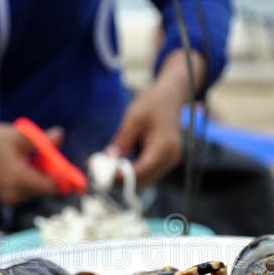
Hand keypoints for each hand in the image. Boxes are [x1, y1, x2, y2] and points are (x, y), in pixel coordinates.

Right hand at [0, 108, 60, 205]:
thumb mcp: (20, 136)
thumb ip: (41, 139)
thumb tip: (60, 135)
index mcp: (17, 178)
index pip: (49, 187)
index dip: (64, 181)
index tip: (76, 178)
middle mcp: (13, 193)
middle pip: (45, 190)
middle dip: (53, 176)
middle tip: (52, 161)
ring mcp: (9, 198)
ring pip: (38, 192)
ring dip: (42, 178)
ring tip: (31, 160)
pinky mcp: (7, 199)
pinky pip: (29, 193)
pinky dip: (32, 182)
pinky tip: (24, 167)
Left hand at [106, 50, 206, 187]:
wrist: (172, 95)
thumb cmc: (154, 102)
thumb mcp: (134, 117)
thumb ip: (122, 140)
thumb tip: (108, 160)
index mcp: (165, 146)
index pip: (141, 170)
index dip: (121, 176)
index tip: (102, 175)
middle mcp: (171, 157)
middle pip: (144, 180)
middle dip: (122, 180)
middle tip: (101, 174)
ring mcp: (171, 160)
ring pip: (147, 179)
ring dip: (128, 178)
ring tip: (108, 169)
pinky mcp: (167, 159)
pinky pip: (149, 172)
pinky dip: (135, 172)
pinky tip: (120, 166)